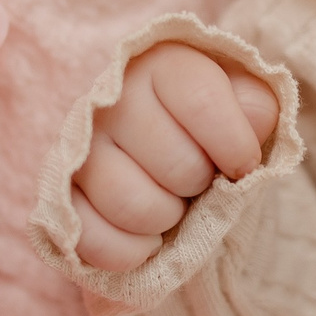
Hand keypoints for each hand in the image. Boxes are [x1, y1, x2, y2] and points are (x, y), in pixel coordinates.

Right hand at [73, 42, 279, 274]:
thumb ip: (256, 107)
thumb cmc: (208, 126)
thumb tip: (253, 124)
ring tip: (172, 203)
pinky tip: (147, 236)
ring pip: (135, 207)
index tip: (243, 163)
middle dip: (202, 185)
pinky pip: (94, 241)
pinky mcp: (59, 197)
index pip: (202, 101)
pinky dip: (131, 251)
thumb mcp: (243, 104)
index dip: (235, 146)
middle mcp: (110, 99)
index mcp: (161, 64)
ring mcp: (78, 149)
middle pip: (178, 166)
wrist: (164, 149)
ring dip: (168, 218)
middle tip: (198, 179)